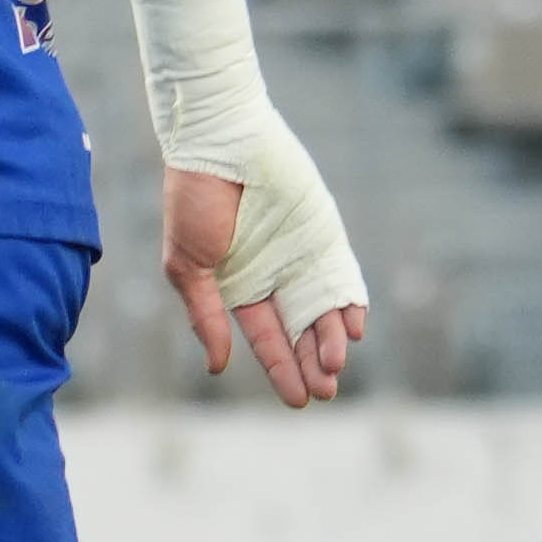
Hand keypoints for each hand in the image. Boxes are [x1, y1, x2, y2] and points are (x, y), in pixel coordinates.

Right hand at [161, 166, 361, 409]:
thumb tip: (219, 367)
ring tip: (336, 365)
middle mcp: (276, 276)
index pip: (268, 339)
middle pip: (302, 331)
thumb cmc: (193, 200)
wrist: (217, 141)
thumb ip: (205, 316)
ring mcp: (302, 255)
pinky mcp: (323, 233)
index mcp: (241, 288)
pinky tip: (354, 327)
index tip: (299, 400)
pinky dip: (350, 300)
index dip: (283, 370)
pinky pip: (342, 272)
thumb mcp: (188, 266)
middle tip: (327, 391)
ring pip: (325, 309)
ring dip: (332, 339)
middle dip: (314, 363)